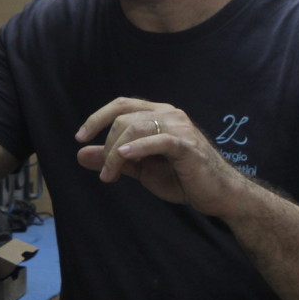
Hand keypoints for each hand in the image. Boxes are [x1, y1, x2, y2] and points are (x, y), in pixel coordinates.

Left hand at [75, 97, 244, 217]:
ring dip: (115, 153)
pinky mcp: (187, 144)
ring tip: (110, 175)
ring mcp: (179, 126)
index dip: (97, 118)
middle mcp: (168, 114)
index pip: (121, 105)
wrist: (218, 194)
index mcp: (157, 114)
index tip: (80, 137)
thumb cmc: (182, 178)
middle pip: (123, 118)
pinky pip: (157, 140)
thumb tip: (81, 155)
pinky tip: (123, 157)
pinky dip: (137, 147)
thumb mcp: (141, 169)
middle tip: (104, 173)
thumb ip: (114, 160)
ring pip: (135, 127)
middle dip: (106, 146)